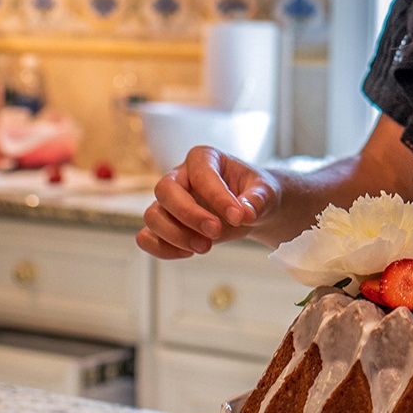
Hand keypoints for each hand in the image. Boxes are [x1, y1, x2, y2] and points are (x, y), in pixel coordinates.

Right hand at [137, 145, 281, 259]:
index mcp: (204, 158)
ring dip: (176, 235)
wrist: (249, 210)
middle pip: (165, 191)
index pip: (201, 174)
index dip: (217, 196)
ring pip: (152, 216)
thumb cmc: (254, 194)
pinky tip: (189, 253)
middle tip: (216, 232)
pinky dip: (163, 249)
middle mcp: (180, 177)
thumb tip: (245, 213)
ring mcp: (168, 202)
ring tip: (206, 247)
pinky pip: (147, 238)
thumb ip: (257, 200)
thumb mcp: (265, 192)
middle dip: (189, 215)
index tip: (239, 217)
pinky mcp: (164, 225)